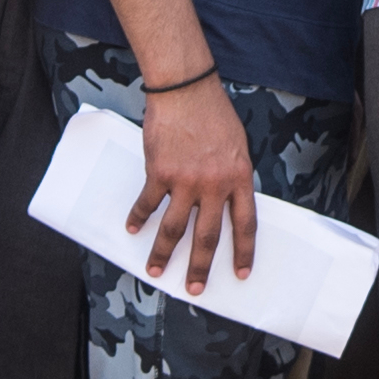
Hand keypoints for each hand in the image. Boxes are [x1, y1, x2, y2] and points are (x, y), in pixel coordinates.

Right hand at [128, 75, 259, 294]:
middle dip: (200, 266)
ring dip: (163, 253)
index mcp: (239, 178)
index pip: (245, 224)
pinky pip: (148, 203)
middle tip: (194, 288)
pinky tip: (132, 228)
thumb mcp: (237, 147)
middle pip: (208, 236)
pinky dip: (139, 217)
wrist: (186, 91)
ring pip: (174, 228)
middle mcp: (214, 184)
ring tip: (155, 270)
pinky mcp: (160, 172)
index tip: (240, 273)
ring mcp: (187, 180)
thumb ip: (233, 177)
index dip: (243, 251)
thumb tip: (227, 203)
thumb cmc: (214, 114)